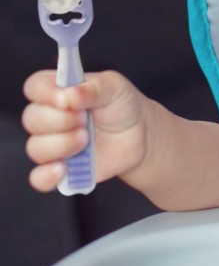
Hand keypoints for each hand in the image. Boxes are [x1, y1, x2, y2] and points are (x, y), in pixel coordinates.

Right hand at [22, 70, 150, 191]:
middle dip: (60, 120)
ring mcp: (53, 144)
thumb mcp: (115, 87)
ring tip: (86, 140)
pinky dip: (46, 175)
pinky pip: (39, 178)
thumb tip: (70, 93)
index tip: (65, 100)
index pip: (35, 87)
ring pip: (35, 148)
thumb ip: (93, 88)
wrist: (140, 135)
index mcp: (59, 91)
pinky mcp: (60, 169)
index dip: (44, 93)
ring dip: (62, 144)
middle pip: (32, 118)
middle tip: (85, 120)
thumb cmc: (123, 106)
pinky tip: (63, 168)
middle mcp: (50, 117)